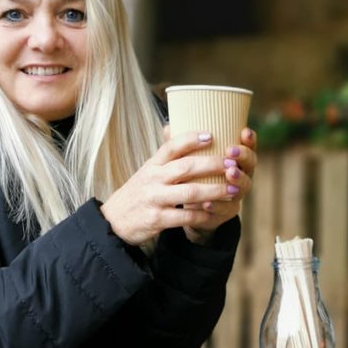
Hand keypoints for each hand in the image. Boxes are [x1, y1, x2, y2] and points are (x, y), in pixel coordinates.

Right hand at [100, 130, 244, 246]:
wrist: (114, 222)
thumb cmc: (137, 193)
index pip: (171, 146)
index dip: (191, 139)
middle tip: (233, 163)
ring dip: (215, 190)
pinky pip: (185, 216)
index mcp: (152, 165)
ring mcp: (155, 199)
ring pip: (190, 192)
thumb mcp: (146, 171)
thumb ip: (163, 155)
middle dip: (213, 164)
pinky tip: (216, 213)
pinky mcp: (157, 219)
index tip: (211, 135)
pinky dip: (203, 214)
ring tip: (233, 189)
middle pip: (186, 167)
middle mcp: (153, 179)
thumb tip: (172, 125)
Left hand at [183, 126, 257, 244]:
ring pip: (244, 186)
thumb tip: (168, 127)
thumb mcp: (188, 160)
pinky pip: (226, 209)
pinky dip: (217, 205)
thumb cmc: (193, 177)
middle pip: (250, 164)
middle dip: (243, 156)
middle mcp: (240, 174)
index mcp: (234, 158)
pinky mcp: (227, 212)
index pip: (248, 145)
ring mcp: (236, 194)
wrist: (192, 208)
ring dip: (238, 179)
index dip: (249, 139)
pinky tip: (207, 203)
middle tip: (231, 151)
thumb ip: (182, 145)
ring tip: (229, 174)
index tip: (244, 131)